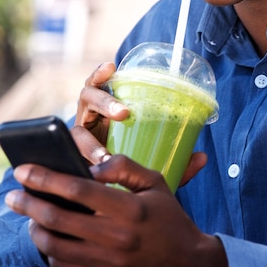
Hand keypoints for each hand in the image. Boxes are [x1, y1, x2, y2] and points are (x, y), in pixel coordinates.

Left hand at [5, 156, 227, 266]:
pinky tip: (50, 238)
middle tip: (13, 195)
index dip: (45, 178)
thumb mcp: (157, 186)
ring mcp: (107, 263)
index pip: (77, 190)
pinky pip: (63, 265)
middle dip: (28, 202)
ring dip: (35, 227)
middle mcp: (115, 237)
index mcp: (129, 209)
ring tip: (30, 216)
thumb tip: (92, 167)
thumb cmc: (172, 224)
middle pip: (57, 217)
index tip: (23, 170)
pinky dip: (50, 250)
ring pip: (53, 244)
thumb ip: (125, 168)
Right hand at [72, 60, 207, 185]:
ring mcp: (77, 140)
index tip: (111, 66)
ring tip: (104, 156)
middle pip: (88, 99)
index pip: (101, 86)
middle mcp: (90, 120)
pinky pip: (63, 156)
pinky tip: (78, 167)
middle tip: (123, 113)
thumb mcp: (155, 164)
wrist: (110, 201)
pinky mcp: (68, 161)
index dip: (101, 74)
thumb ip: (177, 163)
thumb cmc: (132, 172)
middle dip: (104, 102)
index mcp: (108, 112)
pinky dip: (65, 157)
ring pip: (75, 129)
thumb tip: (202, 157)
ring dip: (89, 140)